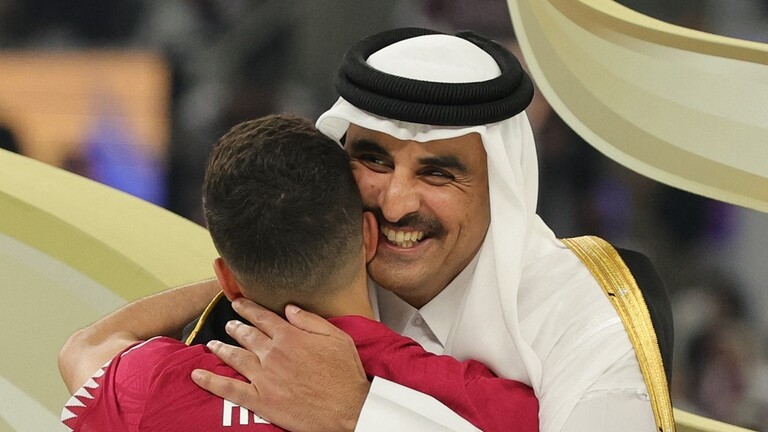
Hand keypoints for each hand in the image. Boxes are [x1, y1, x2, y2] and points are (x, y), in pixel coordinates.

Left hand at [191, 299, 370, 431]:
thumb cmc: (345, 374)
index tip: (239, 303)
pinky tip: (198, 375)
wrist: (348, 408)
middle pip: (246, 335)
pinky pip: (229, 388)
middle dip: (235, 327)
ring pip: (235, 357)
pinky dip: (211, 381)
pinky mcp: (260, 400)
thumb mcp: (337, 338)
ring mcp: (264, 377)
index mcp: (290, 337)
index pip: (263, 317)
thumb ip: (310, 321)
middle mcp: (273, 354)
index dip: (248, 308)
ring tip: (213, 345)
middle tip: (228, 323)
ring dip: (221, 349)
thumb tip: (290, 309)